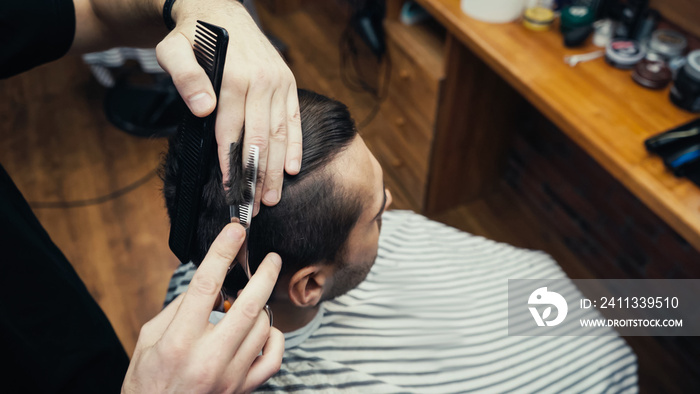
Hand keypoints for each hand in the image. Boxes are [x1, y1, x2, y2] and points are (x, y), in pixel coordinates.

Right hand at [122, 223, 284, 392]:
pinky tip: (263, 331)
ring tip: (252, 300)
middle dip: (265, 275)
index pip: (206, 285)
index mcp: (178, 342)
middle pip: (249, 306)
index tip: (236, 232)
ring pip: (263, 328)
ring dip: (262, 308)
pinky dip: (274, 338)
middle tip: (272, 259)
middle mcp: (207, 359)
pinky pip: (273, 358)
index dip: (222, 252)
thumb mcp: (148, 340)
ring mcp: (229, 376)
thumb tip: (207, 284)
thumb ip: (178, 309)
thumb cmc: (147, 382)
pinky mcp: (243, 389)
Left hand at [156, 0, 302, 213]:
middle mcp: (262, 81)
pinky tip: (293, 169)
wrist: (219, 9)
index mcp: (234, 77)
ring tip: (271, 197)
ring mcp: (279, 83)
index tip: (230, 191)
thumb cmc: (193, 35)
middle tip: (254, 207)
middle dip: (257, 176)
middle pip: (260, 139)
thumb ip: (186, 78)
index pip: (232, 131)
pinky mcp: (288, 84)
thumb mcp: (173, 50)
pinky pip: (294, 120)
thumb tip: (204, 109)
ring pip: (280, 135)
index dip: (230, 164)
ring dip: (276, 169)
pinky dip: (295, 146)